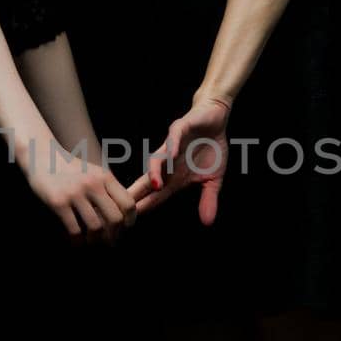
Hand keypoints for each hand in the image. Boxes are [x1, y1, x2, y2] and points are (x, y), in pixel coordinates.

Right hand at [23, 138, 137, 246]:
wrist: (41, 156)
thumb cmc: (70, 169)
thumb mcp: (93, 172)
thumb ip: (108, 189)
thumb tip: (123, 214)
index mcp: (105, 177)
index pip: (128, 203)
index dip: (129, 220)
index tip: (123, 228)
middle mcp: (93, 184)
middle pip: (115, 218)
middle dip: (114, 234)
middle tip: (109, 241)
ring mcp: (75, 193)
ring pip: (95, 227)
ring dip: (95, 240)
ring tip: (91, 242)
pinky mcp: (59, 202)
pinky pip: (74, 229)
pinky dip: (77, 241)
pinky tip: (76, 241)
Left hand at [126, 97, 231, 224]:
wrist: (214, 116)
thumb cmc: (211, 148)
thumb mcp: (213, 179)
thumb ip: (208, 198)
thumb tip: (208, 223)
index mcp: (174, 177)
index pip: (155, 196)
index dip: (143, 207)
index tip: (128, 222)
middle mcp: (168, 163)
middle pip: (148, 180)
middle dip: (137, 194)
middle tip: (125, 209)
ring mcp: (172, 145)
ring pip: (158, 159)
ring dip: (155, 172)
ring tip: (155, 185)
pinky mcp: (180, 128)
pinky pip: (174, 137)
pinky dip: (172, 146)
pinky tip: (171, 156)